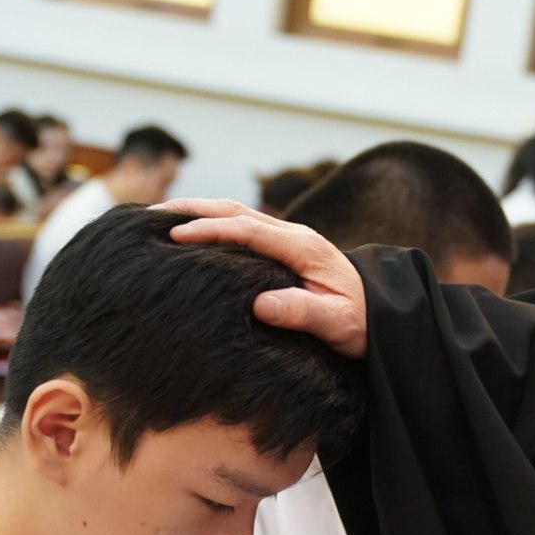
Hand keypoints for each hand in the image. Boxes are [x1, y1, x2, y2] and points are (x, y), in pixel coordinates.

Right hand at [154, 198, 368, 357]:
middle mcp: (295, 235)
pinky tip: (189, 233)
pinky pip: (242, 227)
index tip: (176, 235)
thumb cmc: (361, 323)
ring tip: (157, 218)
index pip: (249, 230)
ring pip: (236, 214)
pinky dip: (213, 223)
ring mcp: (290, 238)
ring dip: (198, 212)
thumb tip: (260, 305)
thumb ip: (302, 312)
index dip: (211, 230)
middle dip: (192, 210)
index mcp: (304, 248)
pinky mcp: (284, 247)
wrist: (385, 315)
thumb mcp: (337, 324)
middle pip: (236, 211)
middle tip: (150, 217)